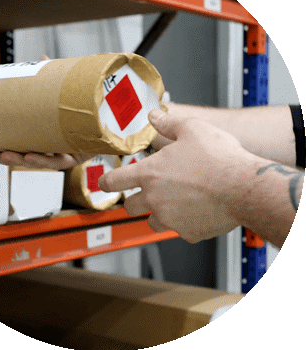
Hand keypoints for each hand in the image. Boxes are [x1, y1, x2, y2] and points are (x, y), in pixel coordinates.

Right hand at [0, 54, 95, 169]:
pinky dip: (46, 160)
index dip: (6, 150)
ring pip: (40, 162)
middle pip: (27, 158)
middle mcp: (52, 149)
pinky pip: (59, 162)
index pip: (22, 147)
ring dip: (24, 160)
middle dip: (9, 158)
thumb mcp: (65, 95)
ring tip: (10, 155)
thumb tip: (43, 57)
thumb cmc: (84, 111)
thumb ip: (53, 81)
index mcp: (46, 139)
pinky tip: (32, 156)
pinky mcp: (75, 158)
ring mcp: (63, 155)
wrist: (109, 121)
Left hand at [98, 108, 258, 243]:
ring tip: (176, 202)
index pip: (115, 181)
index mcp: (150, 173)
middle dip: (135, 200)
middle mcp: (154, 198)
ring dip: (158, 213)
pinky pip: (179, 230)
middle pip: (130, 206)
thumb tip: (154, 116)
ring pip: (152, 221)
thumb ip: (168, 123)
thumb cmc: (219, 159)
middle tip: (148, 193)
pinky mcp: (188, 233)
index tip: (104, 183)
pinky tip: (197, 210)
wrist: (244, 187)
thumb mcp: (191, 129)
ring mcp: (170, 218)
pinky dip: (184, 223)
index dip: (106, 182)